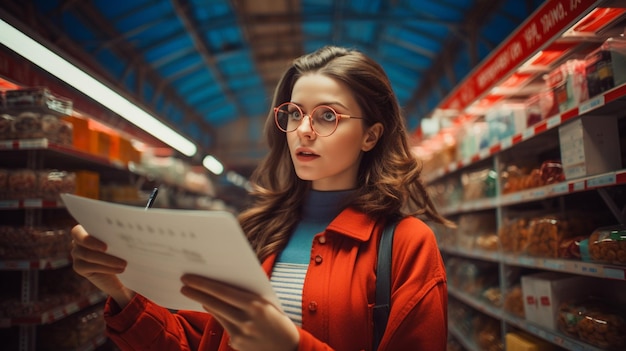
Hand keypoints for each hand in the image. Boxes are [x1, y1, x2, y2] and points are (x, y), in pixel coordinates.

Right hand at [70, 224, 134, 306]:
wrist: (121, 276)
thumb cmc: (123, 252)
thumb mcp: (124, 242)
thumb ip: (123, 233)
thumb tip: (137, 222)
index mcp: (88, 228)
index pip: (84, 223)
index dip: (92, 226)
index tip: (106, 232)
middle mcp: (78, 240)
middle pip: (80, 237)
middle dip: (92, 241)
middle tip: (107, 248)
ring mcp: (77, 254)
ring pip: (88, 254)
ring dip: (108, 259)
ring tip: (124, 263)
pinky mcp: (79, 267)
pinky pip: (91, 267)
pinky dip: (107, 268)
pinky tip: (121, 270)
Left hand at [180, 274, 298, 350]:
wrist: (288, 348)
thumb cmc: (278, 319)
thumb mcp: (268, 303)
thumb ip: (248, 294)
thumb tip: (223, 285)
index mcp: (257, 305)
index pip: (224, 292)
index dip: (204, 284)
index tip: (190, 278)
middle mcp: (247, 320)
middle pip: (215, 304)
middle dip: (197, 293)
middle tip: (184, 284)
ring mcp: (241, 333)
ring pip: (217, 314)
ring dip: (204, 302)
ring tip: (193, 293)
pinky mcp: (237, 343)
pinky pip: (223, 325)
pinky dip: (216, 314)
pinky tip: (210, 306)